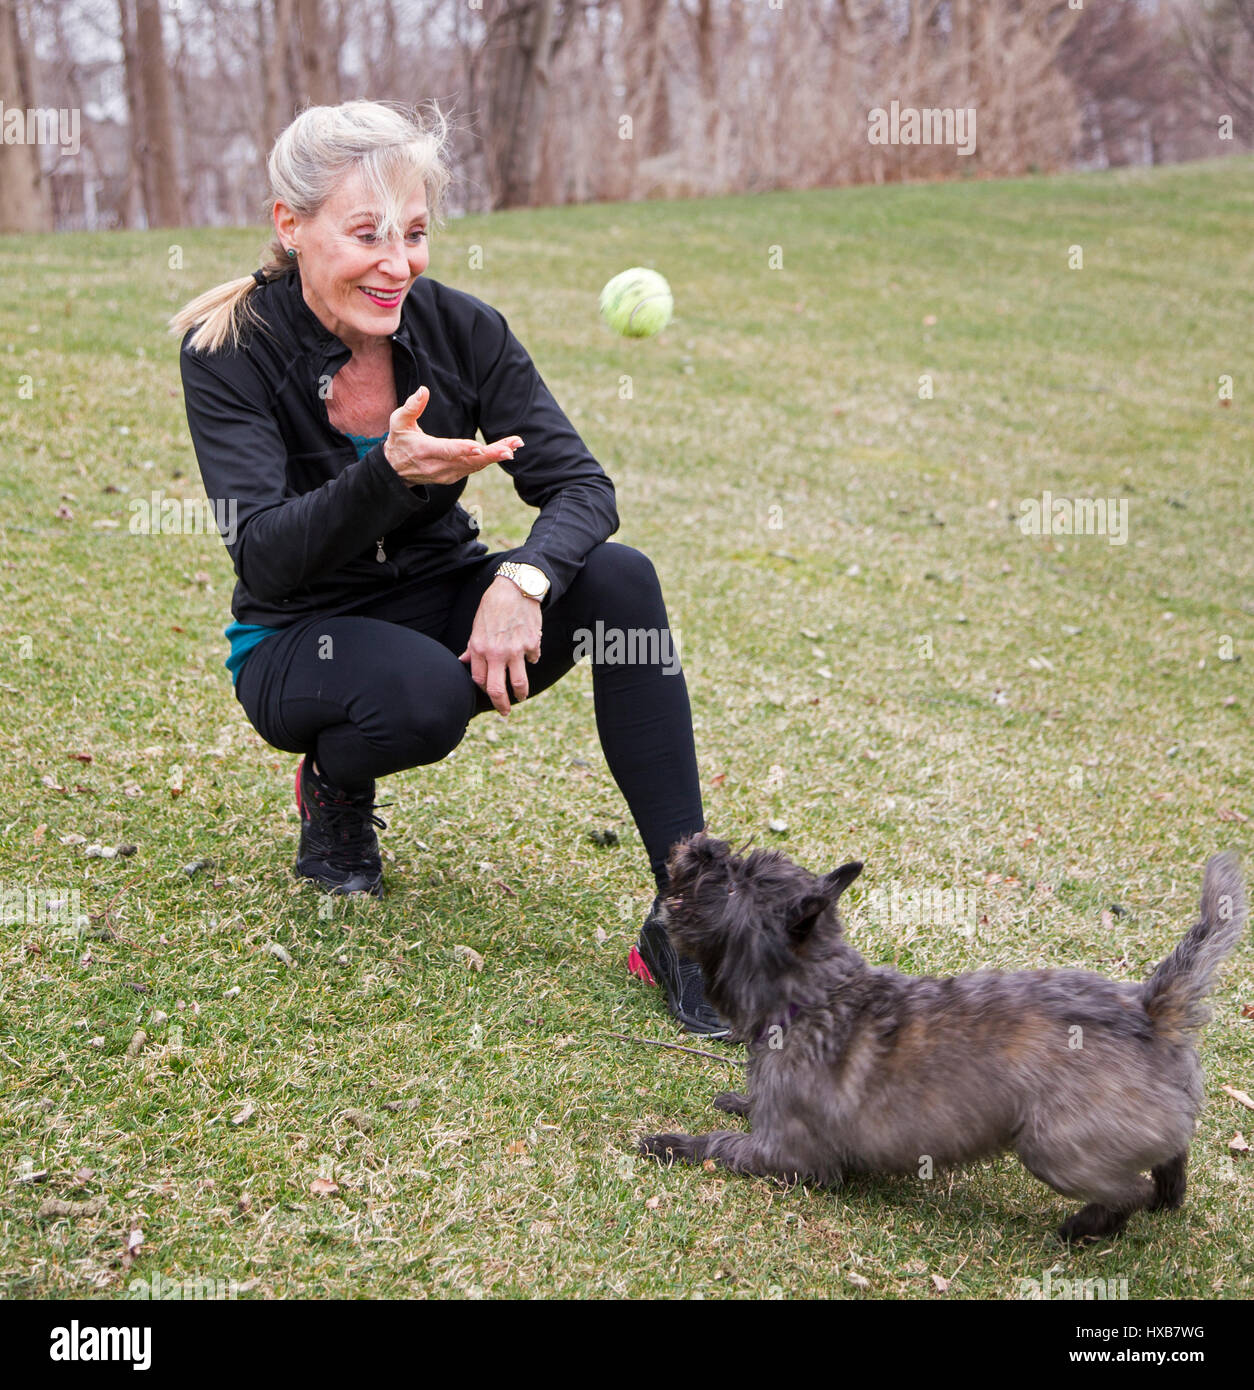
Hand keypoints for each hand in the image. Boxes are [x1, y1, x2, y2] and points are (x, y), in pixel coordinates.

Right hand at [384, 385, 522, 485]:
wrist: (395, 471)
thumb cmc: (399, 441)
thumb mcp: (398, 422)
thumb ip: (411, 407)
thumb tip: (423, 390)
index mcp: (424, 451)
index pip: (446, 451)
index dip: (463, 449)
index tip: (479, 447)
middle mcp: (438, 466)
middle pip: (468, 461)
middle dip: (491, 454)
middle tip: (511, 448)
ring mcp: (447, 474)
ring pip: (475, 466)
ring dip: (495, 456)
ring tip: (515, 445)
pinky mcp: (453, 476)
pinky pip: (474, 468)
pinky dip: (490, 460)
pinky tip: (505, 451)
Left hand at [459, 577, 542, 715]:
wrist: (515, 588)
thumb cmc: (493, 606)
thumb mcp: (477, 626)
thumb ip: (473, 647)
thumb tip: (464, 661)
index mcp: (479, 648)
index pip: (479, 680)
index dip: (484, 689)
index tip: (490, 691)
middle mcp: (496, 653)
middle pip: (497, 689)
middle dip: (501, 705)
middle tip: (504, 712)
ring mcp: (515, 650)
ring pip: (519, 683)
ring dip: (520, 694)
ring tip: (521, 697)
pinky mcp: (532, 644)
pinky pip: (533, 659)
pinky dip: (532, 658)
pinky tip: (531, 650)